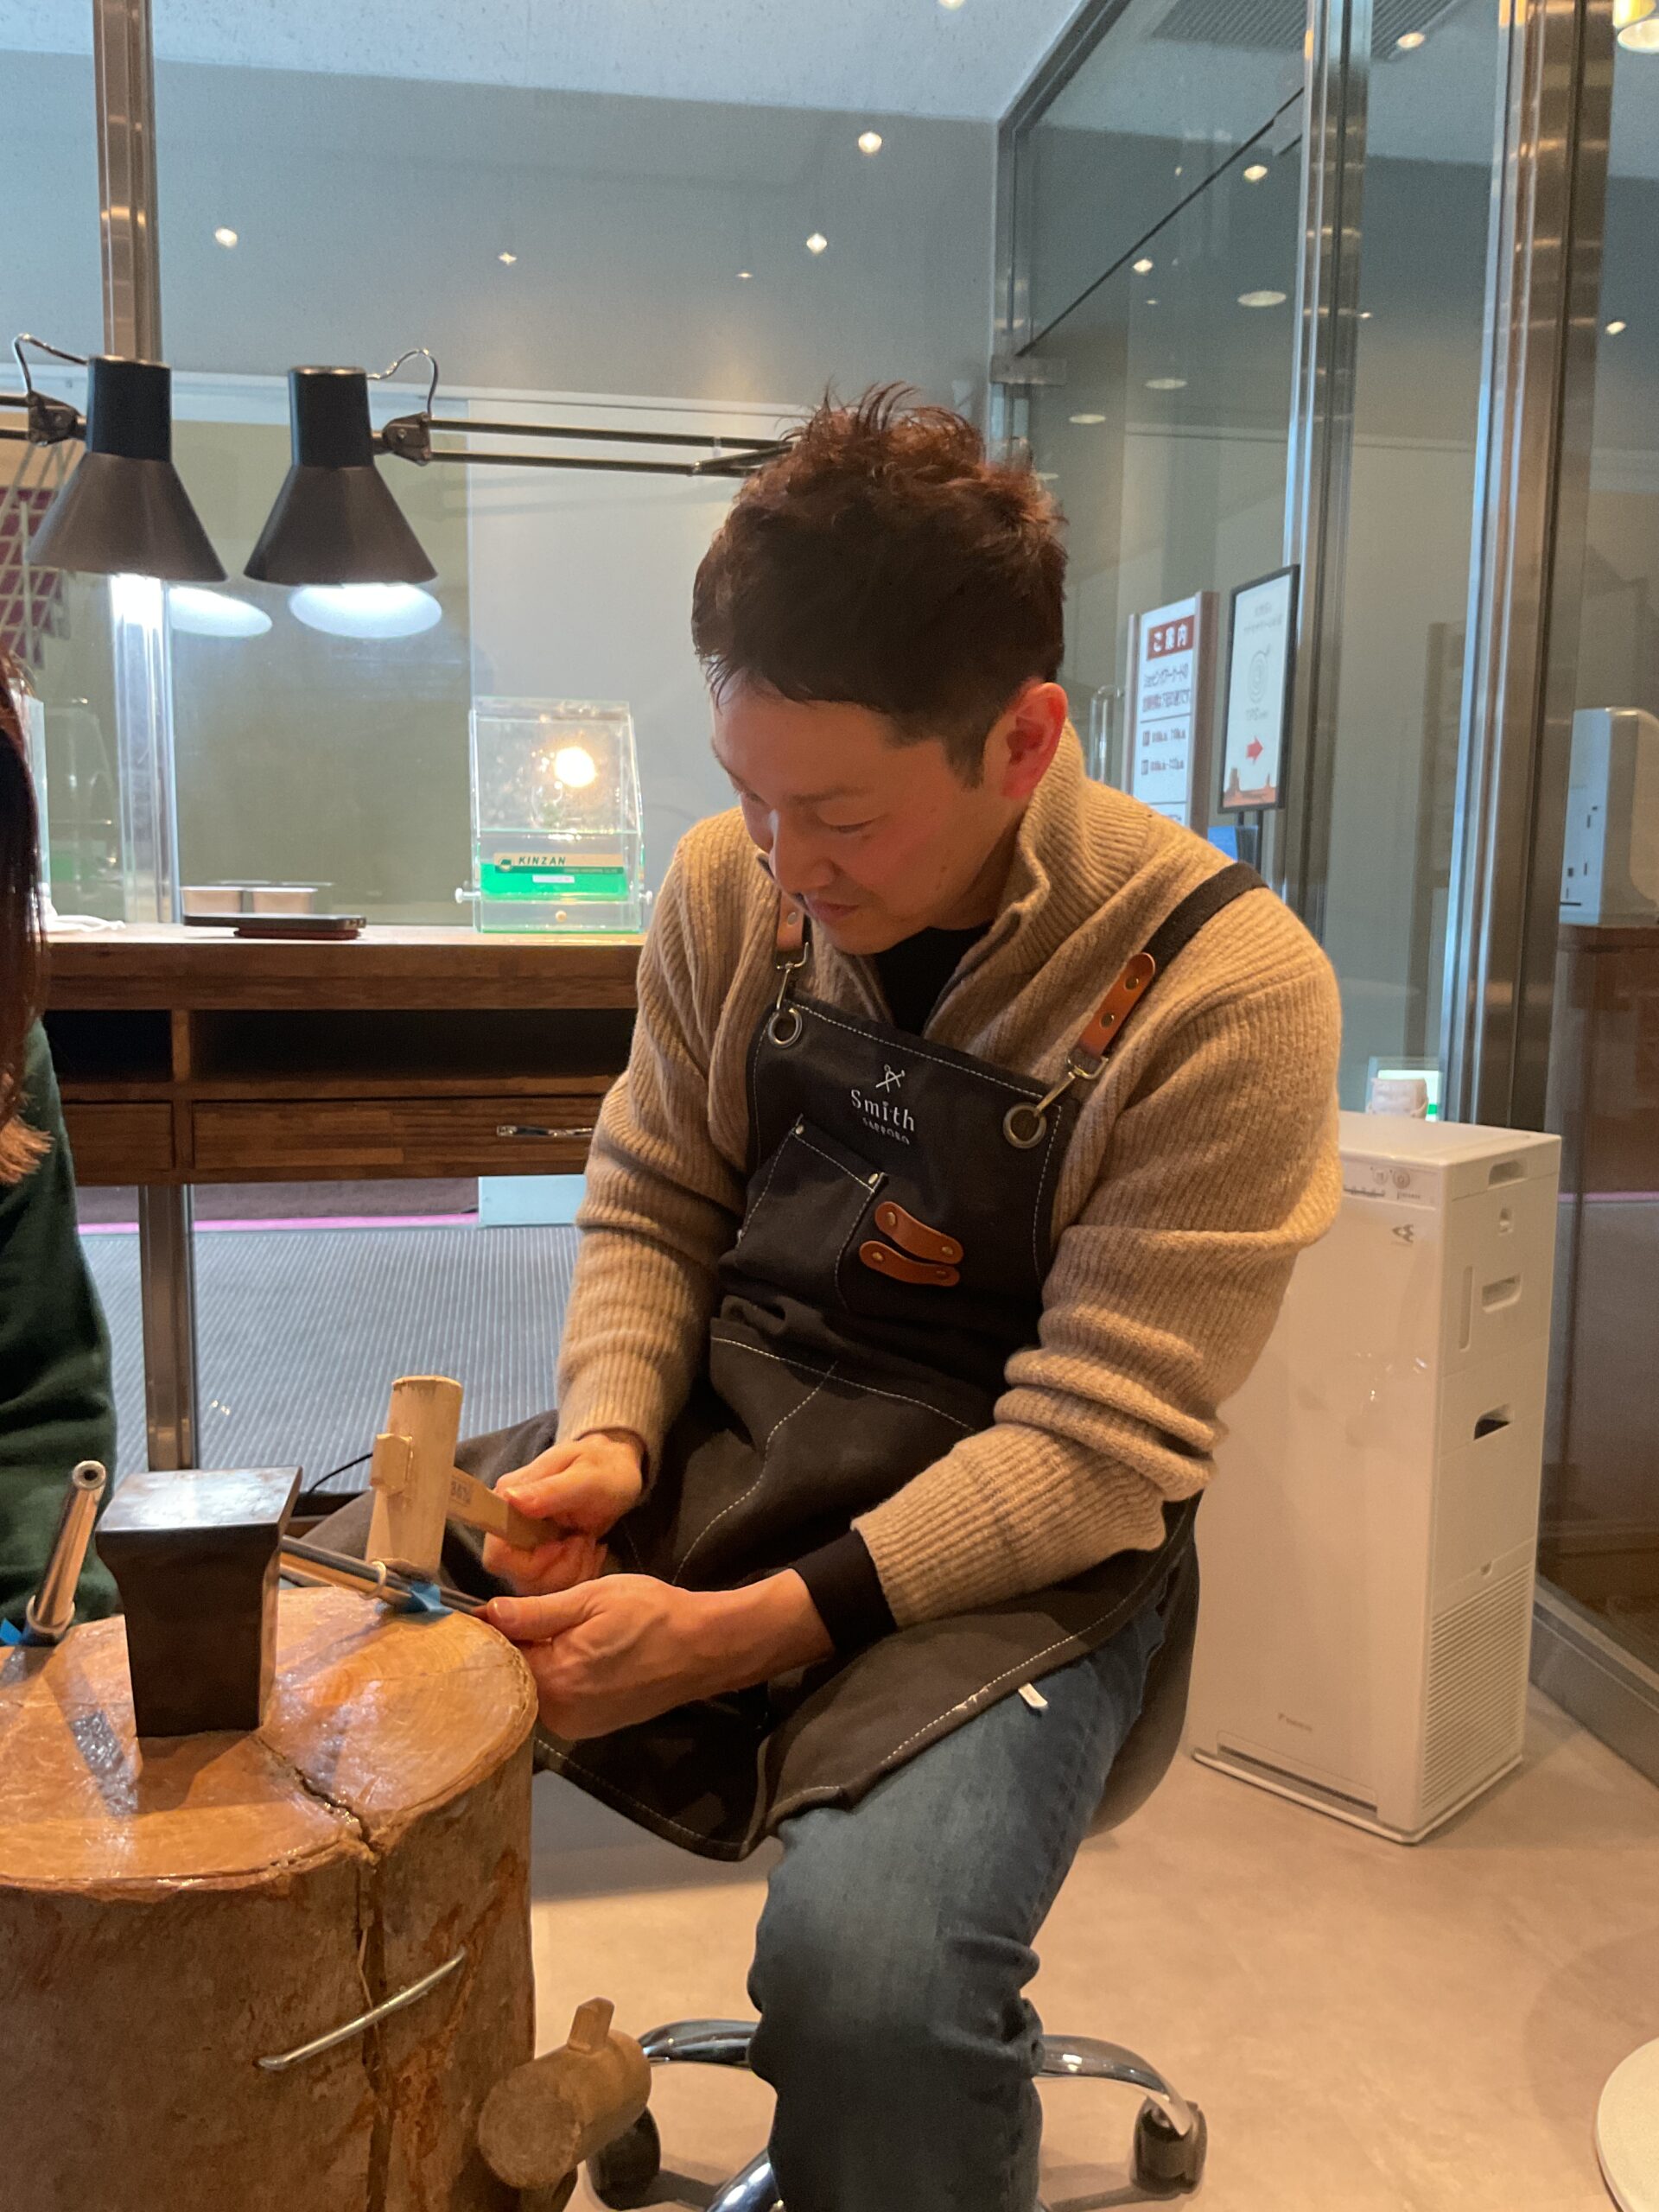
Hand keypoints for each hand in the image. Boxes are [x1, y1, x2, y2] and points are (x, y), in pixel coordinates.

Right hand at [481, 1429, 645, 1596]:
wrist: (620, 1471)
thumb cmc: (603, 1469)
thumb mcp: (586, 1476)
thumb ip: (550, 1489)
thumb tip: (510, 1499)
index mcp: (509, 1501)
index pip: (497, 1554)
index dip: (530, 1562)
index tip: (562, 1545)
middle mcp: (510, 1527)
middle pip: (519, 1577)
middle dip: (559, 1568)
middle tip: (584, 1540)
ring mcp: (526, 1546)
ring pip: (538, 1586)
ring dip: (573, 1570)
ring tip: (589, 1541)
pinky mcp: (543, 1560)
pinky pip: (555, 1586)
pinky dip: (579, 1574)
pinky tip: (591, 1549)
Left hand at [482, 1570, 834, 1740]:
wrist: (703, 1647)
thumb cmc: (651, 1613)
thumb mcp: (592, 1598)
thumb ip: (536, 1612)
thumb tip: (486, 1615)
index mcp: (556, 1679)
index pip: (497, 1658)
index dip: (486, 1632)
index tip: (479, 1610)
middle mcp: (559, 1714)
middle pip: (510, 1679)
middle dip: (509, 1648)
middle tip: (514, 1613)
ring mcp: (575, 1726)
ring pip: (532, 1690)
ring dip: (532, 1663)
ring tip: (546, 1629)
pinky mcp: (589, 1727)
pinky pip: (554, 1701)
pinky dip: (553, 1677)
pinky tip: (568, 1652)